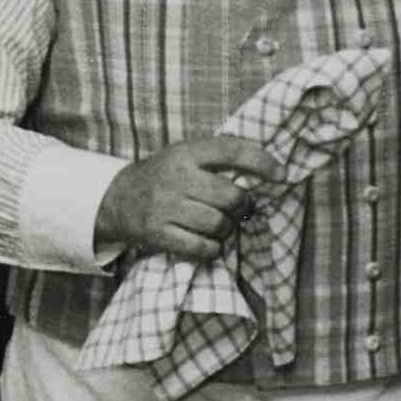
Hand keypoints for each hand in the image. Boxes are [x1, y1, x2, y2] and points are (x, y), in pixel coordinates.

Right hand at [93, 136, 284, 262]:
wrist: (118, 199)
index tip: (282, 175)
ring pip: (219, 224)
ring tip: (219, 226)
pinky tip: (207, 242)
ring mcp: (165, 206)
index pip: (231, 150)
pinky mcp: (158, 233)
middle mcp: (176, 177)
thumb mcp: (186, 156)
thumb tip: (271, 170)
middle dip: (243, 207)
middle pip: (231, 196)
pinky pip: (202, 248)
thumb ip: (219, 159)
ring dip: (227, 230)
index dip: (261, 162)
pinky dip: (212, 249)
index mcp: (186, 152)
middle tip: (239, 209)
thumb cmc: (166, 177)